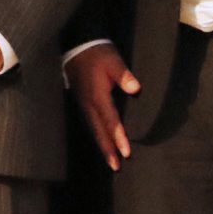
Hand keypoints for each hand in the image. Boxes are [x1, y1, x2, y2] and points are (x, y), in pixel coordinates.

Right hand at [65, 43, 140, 169]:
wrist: (76, 46)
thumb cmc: (97, 53)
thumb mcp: (113, 61)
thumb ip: (124, 75)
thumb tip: (136, 88)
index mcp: (97, 96)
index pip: (110, 121)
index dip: (118, 137)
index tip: (126, 152)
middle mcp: (89, 104)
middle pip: (99, 131)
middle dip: (108, 150)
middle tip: (116, 167)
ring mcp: (84, 104)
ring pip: (95, 129)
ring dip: (103, 146)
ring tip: (112, 161)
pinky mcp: (84, 102)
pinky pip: (92, 123)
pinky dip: (99, 135)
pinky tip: (104, 142)